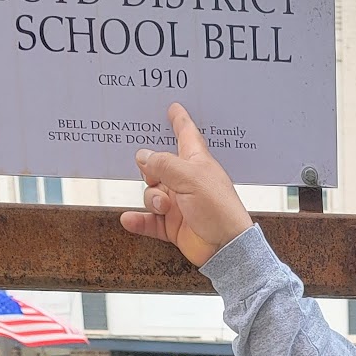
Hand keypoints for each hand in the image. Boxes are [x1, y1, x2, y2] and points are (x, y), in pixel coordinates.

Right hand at [119, 102, 251, 267]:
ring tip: (163, 207)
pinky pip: (149, 221)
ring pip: (151, 194)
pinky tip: (128, 219)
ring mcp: (178, 204)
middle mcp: (186, 181)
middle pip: (158, 167)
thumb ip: (164, 165)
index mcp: (196, 163)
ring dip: (151, 199)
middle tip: (152, 176)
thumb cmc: (218, 209)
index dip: (179, 121)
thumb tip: (142, 156)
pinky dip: (139, 220)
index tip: (173, 107)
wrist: (226, 248)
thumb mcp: (190, 178)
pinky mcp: (173, 227)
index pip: (186, 135)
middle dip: (150, 171)